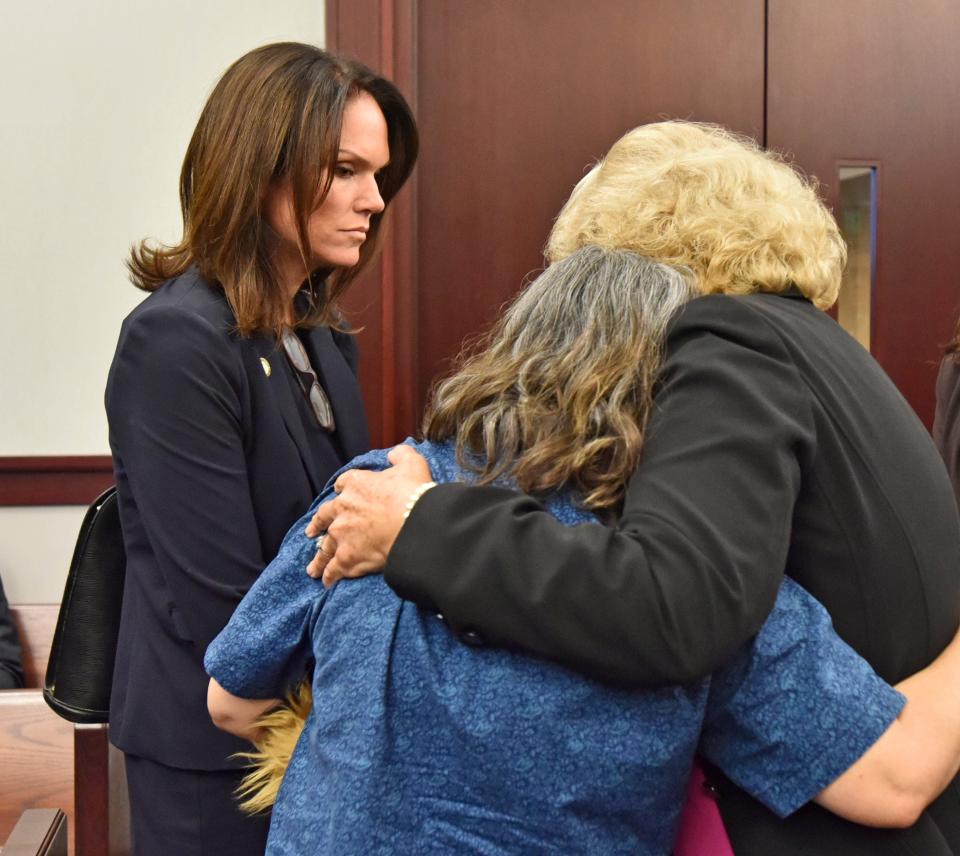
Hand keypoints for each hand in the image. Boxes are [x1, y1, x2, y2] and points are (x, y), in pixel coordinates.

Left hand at [305, 445, 432, 586]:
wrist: (413, 523)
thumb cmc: (412, 493)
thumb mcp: (411, 464)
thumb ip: (401, 455)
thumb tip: (394, 454)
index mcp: (356, 484)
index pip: (343, 485)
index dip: (343, 490)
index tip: (341, 495)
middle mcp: (343, 509)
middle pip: (324, 517)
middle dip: (317, 525)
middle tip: (311, 532)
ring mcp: (342, 535)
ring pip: (325, 547)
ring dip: (319, 557)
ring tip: (313, 567)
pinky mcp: (346, 557)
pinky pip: (334, 568)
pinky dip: (330, 575)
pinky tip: (327, 581)